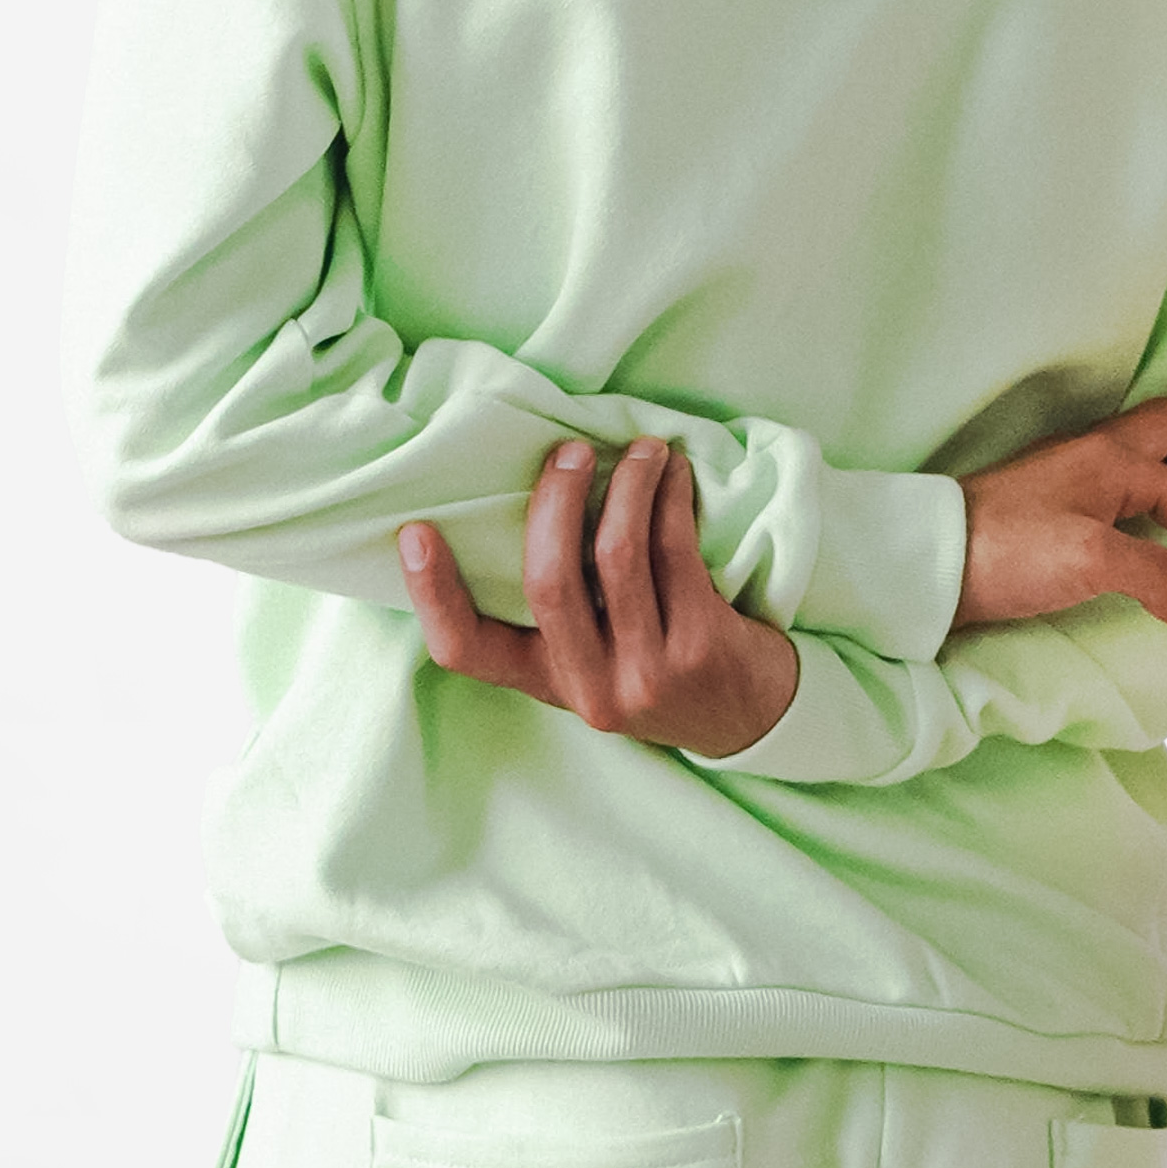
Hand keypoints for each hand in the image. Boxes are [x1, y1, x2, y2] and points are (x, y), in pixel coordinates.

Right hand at [399, 439, 801, 759]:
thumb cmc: (658, 667)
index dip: (432, 594)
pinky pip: (674, 549)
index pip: (467, 651)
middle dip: (553, 500)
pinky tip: (674, 473)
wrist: (751, 719)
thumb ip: (559, 612)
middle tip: (569, 452)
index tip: (415, 530)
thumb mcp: (594, 659)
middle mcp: (591, 688)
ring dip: (627, 483)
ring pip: (617, 554)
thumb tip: (517, 508)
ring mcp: (647, 672)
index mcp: (546, 683)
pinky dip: (670, 497)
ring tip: (641, 449)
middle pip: (547, 582)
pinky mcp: (702, 646)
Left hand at [954, 399, 1166, 633]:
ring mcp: (1075, 475)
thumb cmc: (1006, 554)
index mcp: (1115, 460)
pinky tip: (1163, 501)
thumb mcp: (1089, 563)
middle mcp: (1099, 455)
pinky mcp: (1056, 504)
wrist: (926, 564)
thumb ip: (1156, 576)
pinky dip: (1164, 479)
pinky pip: (1131, 477)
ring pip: (1155, 447)